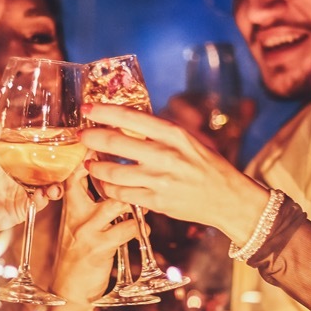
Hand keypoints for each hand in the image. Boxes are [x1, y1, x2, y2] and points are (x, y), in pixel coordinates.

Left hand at [0, 122, 61, 232]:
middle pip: (49, 168)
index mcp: (12, 156)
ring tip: (56, 187)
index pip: (37, 148)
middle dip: (64, 168)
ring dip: (57, 187)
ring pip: (49, 187)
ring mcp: (23, 190)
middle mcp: (22, 173)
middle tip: (73, 165)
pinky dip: (43, 200)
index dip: (53, 146)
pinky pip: (38, 203)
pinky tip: (40, 196)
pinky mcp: (21, 208)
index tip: (66, 140)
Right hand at [49, 165, 136, 303]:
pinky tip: (142, 229)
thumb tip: (113, 183)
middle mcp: (76, 213)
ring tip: (143, 204)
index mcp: (69, 206)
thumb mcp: (76, 225)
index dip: (92, 157)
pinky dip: (140, 227)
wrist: (70, 289)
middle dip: (120, 172)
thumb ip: (89, 204)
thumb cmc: (78, 254)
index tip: (110, 145)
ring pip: (117, 202)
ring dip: (136, 201)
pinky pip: (128, 229)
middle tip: (138, 171)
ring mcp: (87, 229)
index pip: (77, 173)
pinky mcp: (100, 246)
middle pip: (98, 180)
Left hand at [79, 103, 266, 241]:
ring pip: (113, 173)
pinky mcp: (156, 202)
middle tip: (81, 135)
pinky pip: (122, 194)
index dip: (104, 112)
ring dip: (95, 167)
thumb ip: (162, 132)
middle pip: (115, 143)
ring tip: (89, 164)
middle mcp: (165, 156)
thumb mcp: (189, 141)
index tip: (87, 108)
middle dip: (91, 138)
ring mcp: (160, 181)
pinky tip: (105, 184)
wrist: (228, 198)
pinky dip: (108, 188)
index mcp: (174, 135)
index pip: (132, 117)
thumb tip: (130, 121)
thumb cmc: (208, 166)